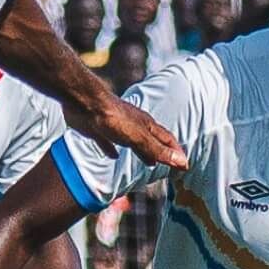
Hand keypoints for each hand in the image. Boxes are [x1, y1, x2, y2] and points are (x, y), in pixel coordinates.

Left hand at [70, 94, 187, 169]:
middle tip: (170, 163)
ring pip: (134, 141)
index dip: (176, 152)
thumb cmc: (112, 118)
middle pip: (152, 140)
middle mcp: (134, 124)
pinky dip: (113, 149)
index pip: (167, 140)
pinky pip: (108, 142)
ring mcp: (116, 126)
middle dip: (162, 152)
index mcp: (146, 125)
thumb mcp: (138, 137)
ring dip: (143, 151)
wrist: (84, 102)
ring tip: (148, 162)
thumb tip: (181, 162)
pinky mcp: (98, 129)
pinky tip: (112, 155)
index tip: (184, 165)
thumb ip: (157, 150)